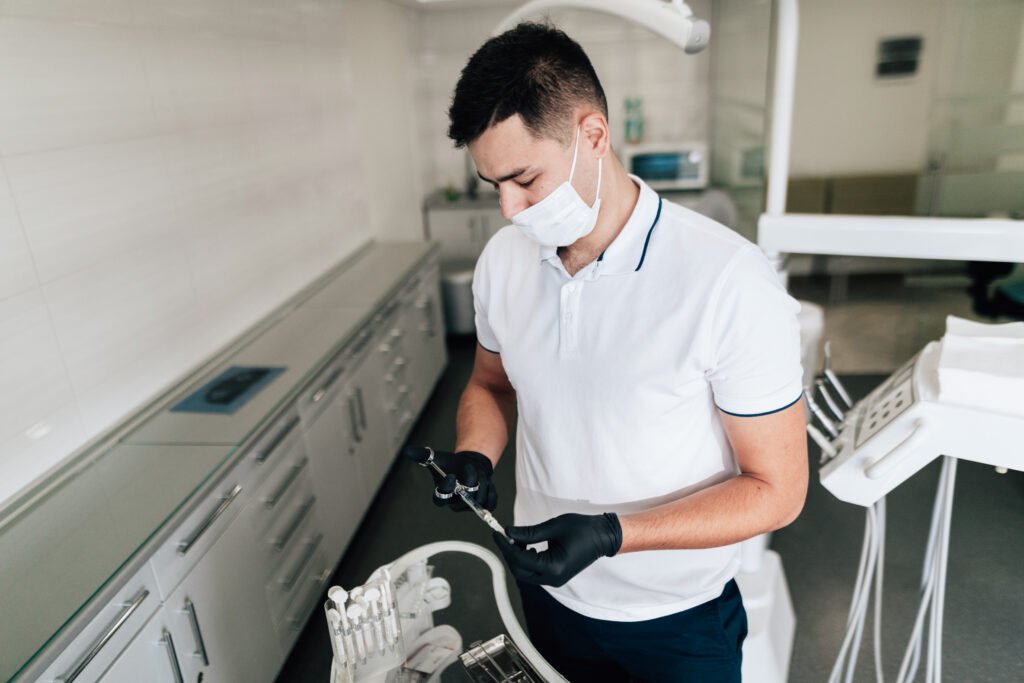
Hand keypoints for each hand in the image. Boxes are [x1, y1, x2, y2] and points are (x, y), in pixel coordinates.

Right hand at [402, 446, 497, 511]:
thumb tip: (407, 451)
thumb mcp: (435, 458)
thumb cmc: (449, 464)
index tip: (451, 476)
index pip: (441, 498)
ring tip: (478, 472)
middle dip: (470, 480)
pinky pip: (490, 503)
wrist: (467, 465)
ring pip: (479, 498)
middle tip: (470, 467)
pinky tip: (487, 482)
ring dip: (482, 482)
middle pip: (464, 498)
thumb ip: (422, 455)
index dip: (447, 489)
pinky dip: (491, 491)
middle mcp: (455, 503)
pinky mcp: (483, 505)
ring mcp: (469, 506)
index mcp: (442, 495)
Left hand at [494, 513, 621, 586]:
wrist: (603, 537)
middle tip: (505, 535)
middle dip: (509, 553)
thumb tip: (508, 533)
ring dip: (517, 557)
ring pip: (525, 573)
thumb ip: (529, 532)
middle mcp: (553, 578)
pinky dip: (526, 560)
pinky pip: (534, 572)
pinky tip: (527, 546)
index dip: (505, 546)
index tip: (497, 533)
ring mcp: (555, 579)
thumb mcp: (553, 526)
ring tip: (517, 539)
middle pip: (519, 570)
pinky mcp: (556, 576)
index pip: (520, 559)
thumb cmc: (582, 529)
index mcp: (553, 567)